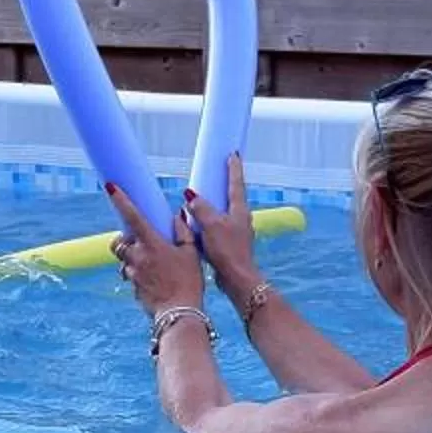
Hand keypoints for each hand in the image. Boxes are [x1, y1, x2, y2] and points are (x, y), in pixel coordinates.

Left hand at [106, 182, 205, 315]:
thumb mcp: (191, 253)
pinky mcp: (132, 287)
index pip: (132, 216)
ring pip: (123, 259)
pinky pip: (130, 275)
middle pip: (118, 241)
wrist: (179, 313)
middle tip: (140, 240)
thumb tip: (177, 215)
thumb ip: (182, 232)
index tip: (110, 186)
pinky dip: (138, 273)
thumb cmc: (189, 282)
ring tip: (152, 262)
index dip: (120, 200)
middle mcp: (137, 256)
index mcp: (151, 243)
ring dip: (131, 257)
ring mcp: (132, 273)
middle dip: (124, 239)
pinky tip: (155, 279)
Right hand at [188, 152, 262, 296]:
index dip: (234, 168)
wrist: (236, 278)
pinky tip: (197, 225)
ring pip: (223, 212)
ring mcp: (236, 231)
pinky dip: (208, 221)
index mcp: (239, 210)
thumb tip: (191, 196)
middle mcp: (240, 218)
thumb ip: (201, 208)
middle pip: (231, 196)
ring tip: (202, 198)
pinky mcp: (229, 244)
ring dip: (213, 204)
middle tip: (216, 172)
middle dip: (223, 184)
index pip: (236, 183)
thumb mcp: (211, 225)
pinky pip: (216, 226)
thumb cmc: (227, 250)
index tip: (233, 154)